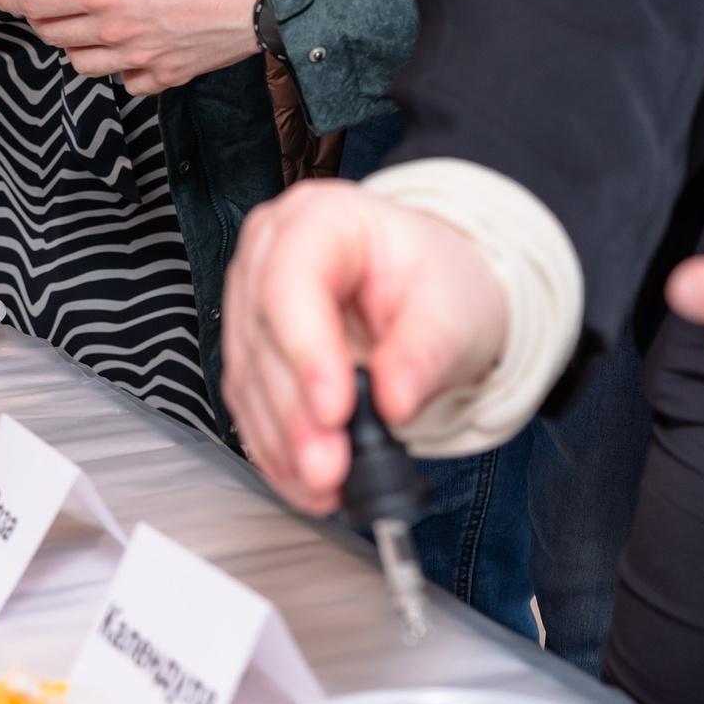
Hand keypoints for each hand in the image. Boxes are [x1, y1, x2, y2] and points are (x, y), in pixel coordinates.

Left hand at [0, 0, 258, 95]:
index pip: (32, 0)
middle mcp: (114, 30)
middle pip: (51, 33)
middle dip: (35, 16)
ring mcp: (140, 58)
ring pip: (81, 63)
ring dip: (70, 44)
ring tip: (78, 23)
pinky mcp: (167, 75)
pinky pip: (125, 83)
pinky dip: (115, 69)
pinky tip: (123, 48)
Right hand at [222, 180, 508, 513]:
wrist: (431, 295)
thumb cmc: (438, 282)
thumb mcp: (453, 310)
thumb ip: (423, 353)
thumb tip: (393, 402)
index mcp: (321, 219)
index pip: (291, 281)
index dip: (306, 348)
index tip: (335, 407)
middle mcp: (271, 255)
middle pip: (264, 337)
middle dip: (296, 414)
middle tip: (330, 466)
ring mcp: (253, 304)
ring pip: (249, 380)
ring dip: (283, 442)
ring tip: (323, 485)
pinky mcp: (252, 354)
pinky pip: (251, 407)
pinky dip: (278, 451)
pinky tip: (304, 482)